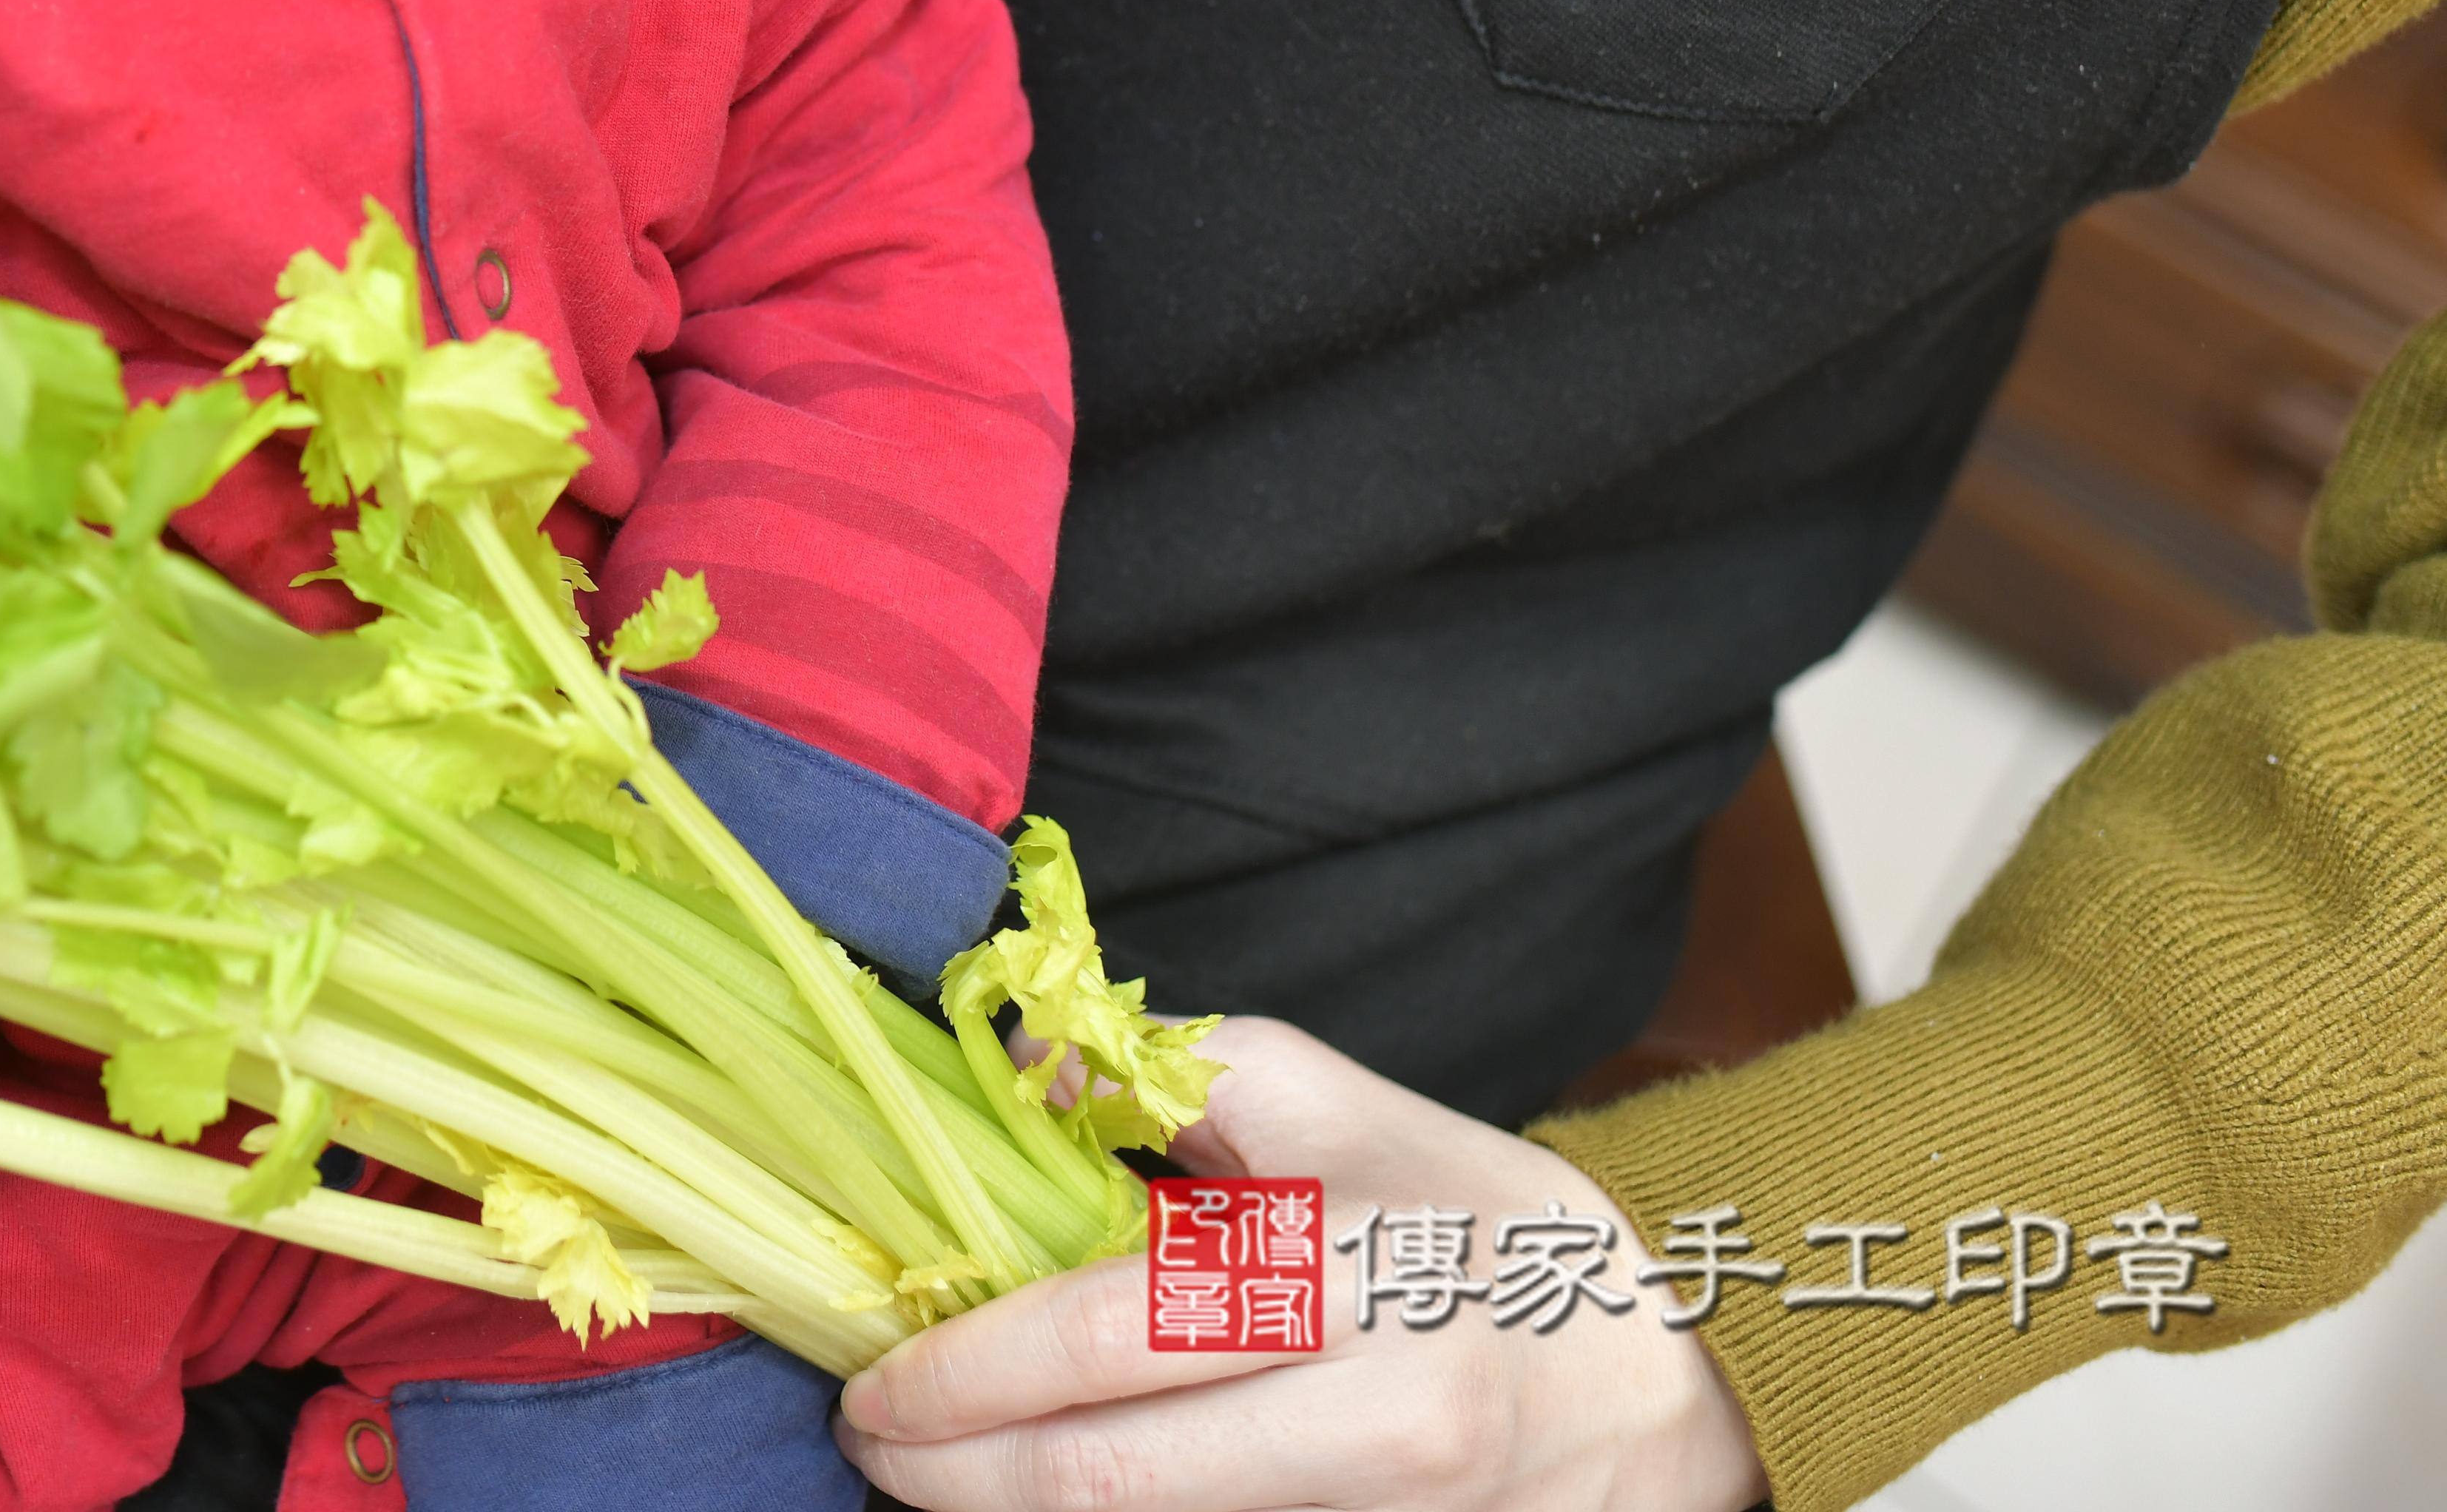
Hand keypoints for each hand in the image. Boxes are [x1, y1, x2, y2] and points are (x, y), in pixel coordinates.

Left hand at [836, 1018, 1764, 1511]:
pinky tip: (1057, 1493)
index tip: (873, 1381)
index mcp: (1346, 1278)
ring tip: (945, 1469)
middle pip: (1106, 1482)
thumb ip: (1176, 1070)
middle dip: (952, 1476)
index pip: (1104, 1340)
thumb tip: (1021, 1075)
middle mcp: (1371, 1423)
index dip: (962, 1370)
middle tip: (873, 1444)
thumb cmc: (1478, 1225)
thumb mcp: (1343, 1105)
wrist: (1667, 1384)